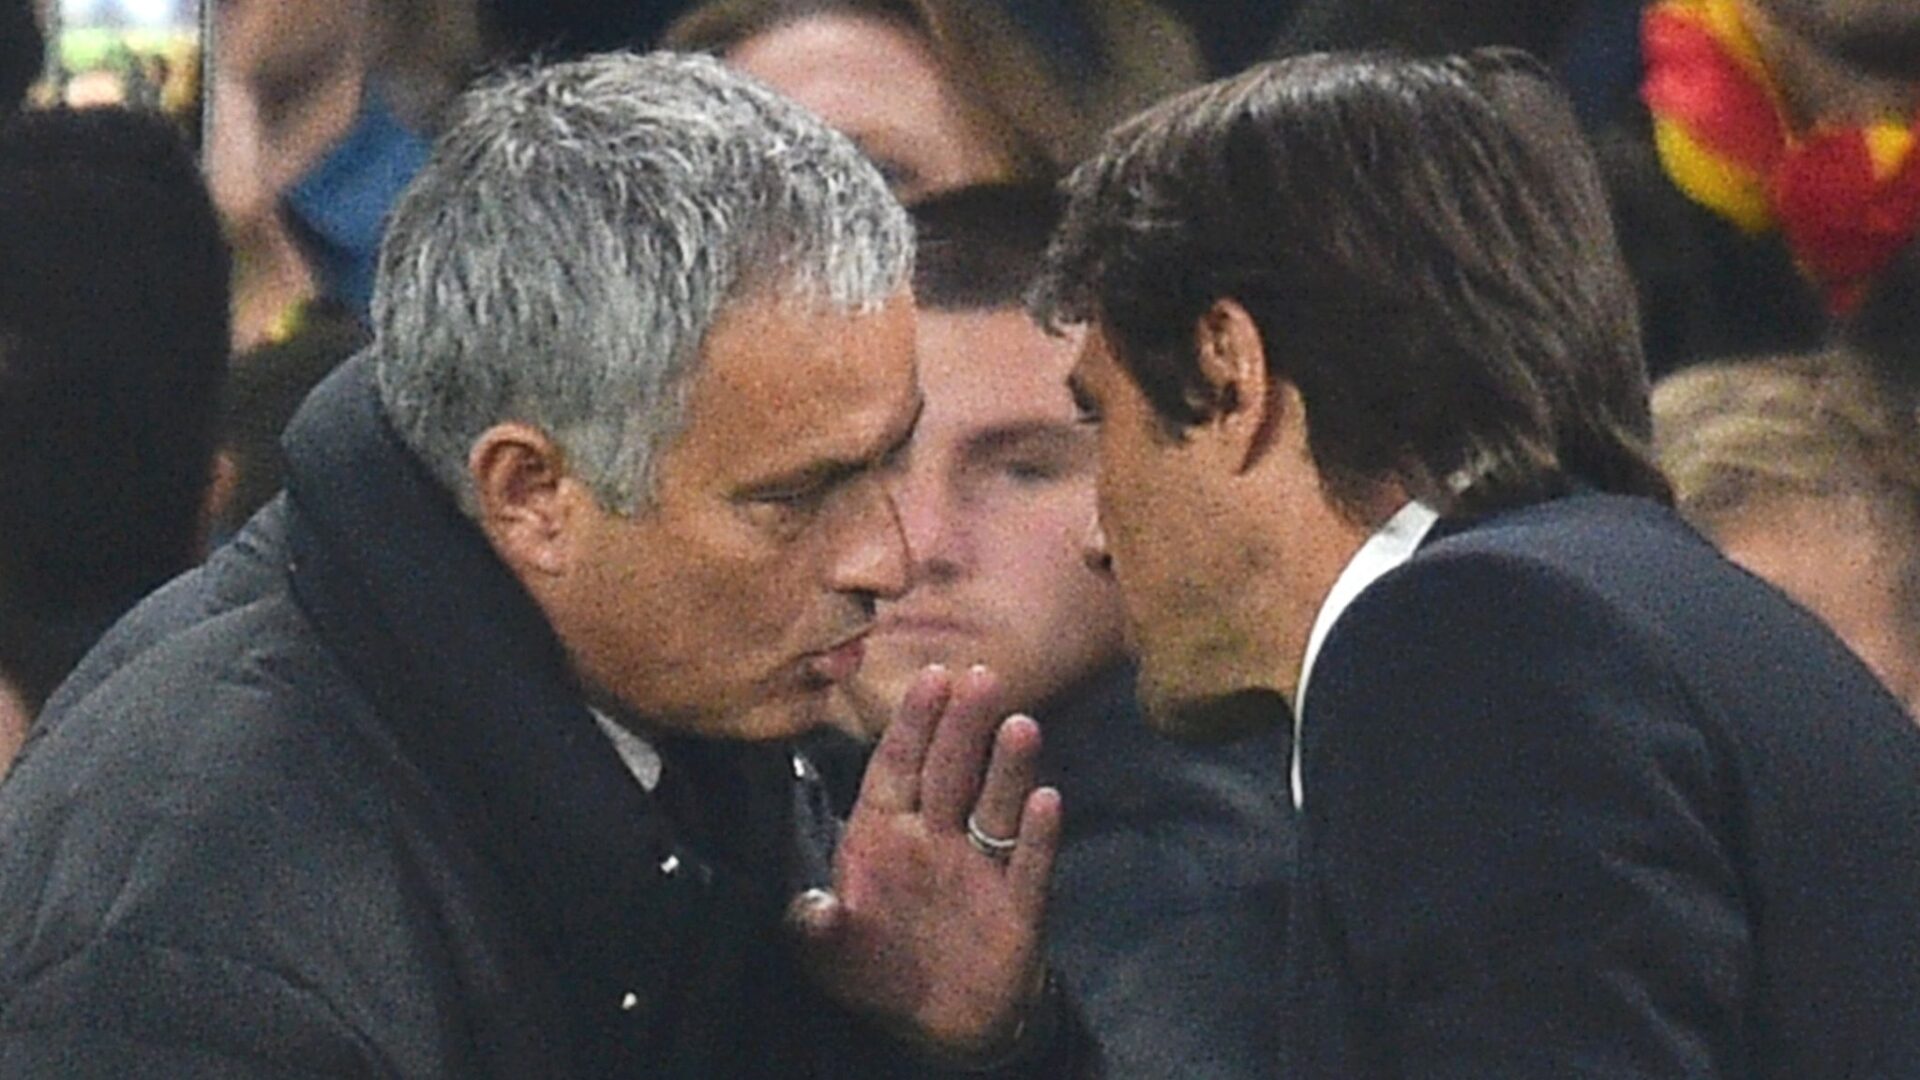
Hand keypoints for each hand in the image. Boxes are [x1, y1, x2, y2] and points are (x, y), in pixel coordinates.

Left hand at [789, 665, 1061, 1056]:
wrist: (939, 1023)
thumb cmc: (877, 967)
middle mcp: (934, 838)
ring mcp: (979, 867)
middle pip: (951, 772)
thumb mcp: (830, 955)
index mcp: (883, 835)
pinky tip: (1046, 800)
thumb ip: (817, 929)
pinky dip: (1038, 836)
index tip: (931, 678)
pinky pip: (1029, 865)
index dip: (913, 724)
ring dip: (1008, 767)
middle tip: (982, 677)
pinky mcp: (1017, 905)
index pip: (897, 767)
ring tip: (1020, 724)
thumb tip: (814, 910)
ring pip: (995, 807)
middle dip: (963, 726)